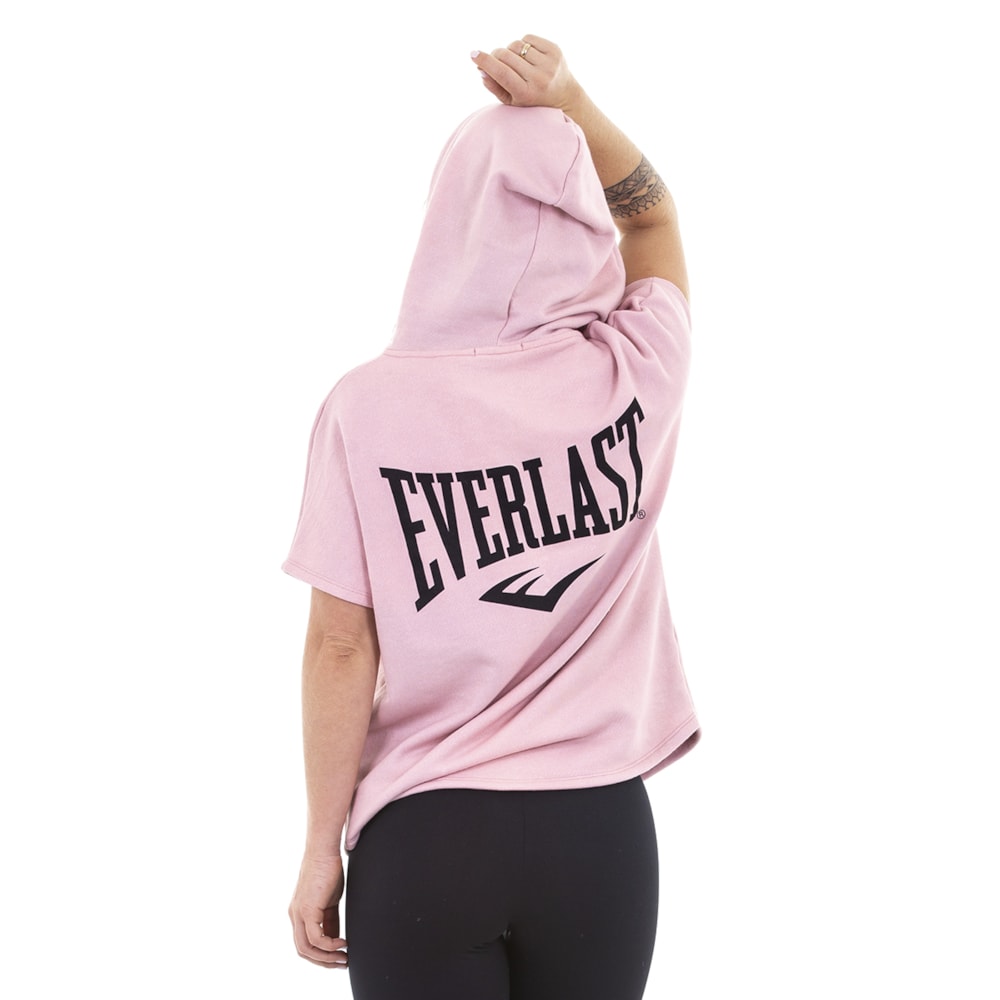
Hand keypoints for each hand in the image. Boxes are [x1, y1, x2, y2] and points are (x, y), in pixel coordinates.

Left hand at [288, 853, 347, 968]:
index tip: (338, 958)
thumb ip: (329, 919)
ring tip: (344, 958)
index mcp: (299, 913)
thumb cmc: (329, 870)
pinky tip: (343, 943)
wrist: (324, 849)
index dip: (321, 955)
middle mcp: (295, 916)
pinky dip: (330, 945)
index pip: (306, 943)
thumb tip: (336, 938)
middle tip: (342, 964)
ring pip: (306, 948)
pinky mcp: (307, 909)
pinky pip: (316, 938)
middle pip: (303, 950)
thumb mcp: (330, 900)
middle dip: (324, 961)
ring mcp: (298, 913)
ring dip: (326, 958)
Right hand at [471, 35, 582, 112]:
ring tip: (517, 63)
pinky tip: (528, 56)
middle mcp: (540, 78)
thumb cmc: (532, 101)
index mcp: (527, 93)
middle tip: (497, 62)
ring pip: (515, 44)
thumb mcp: (511, 101)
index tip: (473, 54)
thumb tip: (480, 68)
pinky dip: (523, 44)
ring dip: (511, 51)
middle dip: (496, 56)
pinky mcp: (555, 50)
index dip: (485, 61)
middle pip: (505, 55)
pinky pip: (528, 38)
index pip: (501, 72)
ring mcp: (549, 63)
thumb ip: (494, 86)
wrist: (564, 97)